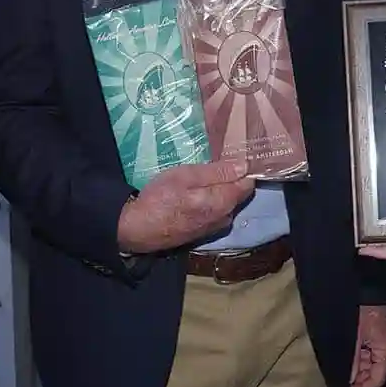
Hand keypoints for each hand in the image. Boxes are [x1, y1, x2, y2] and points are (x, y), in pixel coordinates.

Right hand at [116, 160, 254, 254]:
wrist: (137, 230)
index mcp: (224, 202)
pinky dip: (212, 201)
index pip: (248, 183)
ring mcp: (214, 227)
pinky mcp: (203, 232)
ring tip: (205, 175)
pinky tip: (196, 193)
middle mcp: (225, 217)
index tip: (235, 154)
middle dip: (233, 178)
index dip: (244, 168)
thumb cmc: (160, 198)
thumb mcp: (185, 176)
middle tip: (217, 160)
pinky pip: (216, 212)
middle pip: (239, 194)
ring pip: (227, 203)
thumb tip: (244, 166)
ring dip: (221, 189)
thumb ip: (216, 172)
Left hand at [350, 304, 385, 386]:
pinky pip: (373, 351)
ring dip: (360, 367)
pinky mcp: (381, 333)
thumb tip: (350, 379)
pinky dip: (362, 356)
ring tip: (344, 369)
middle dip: (360, 377)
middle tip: (343, 380)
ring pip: (373, 361)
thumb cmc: (362, 310)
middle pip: (376, 371)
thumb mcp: (355, 337)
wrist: (368, 287)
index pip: (377, 378)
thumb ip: (353, 360)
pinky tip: (351, 357)